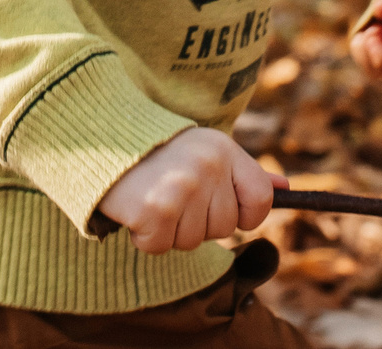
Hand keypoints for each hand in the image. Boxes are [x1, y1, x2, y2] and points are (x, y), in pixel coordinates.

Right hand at [96, 127, 276, 254]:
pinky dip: (143, 236)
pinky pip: (160, 247)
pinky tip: (134, 208)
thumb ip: (243, 172)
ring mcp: (183, 188)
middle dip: (195, 221)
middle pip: (222, 228)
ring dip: (168, 229)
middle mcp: (209, 167)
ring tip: (150, 194)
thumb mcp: (204, 150)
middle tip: (169, 192)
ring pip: (191, 241)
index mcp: (224, 149)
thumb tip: (285, 188)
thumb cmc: (155, 149)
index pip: (260, 200)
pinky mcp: (155, 210)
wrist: (96, 135)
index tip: (214, 204)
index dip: (242, 214)